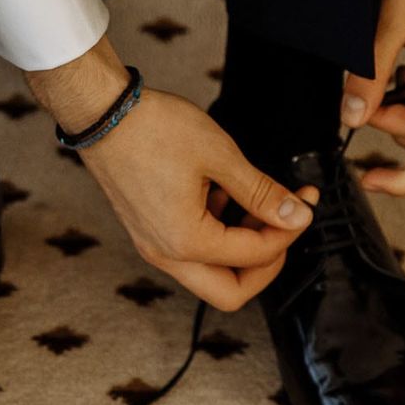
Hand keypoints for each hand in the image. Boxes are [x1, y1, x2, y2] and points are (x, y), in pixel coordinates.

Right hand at [27, 35, 319, 310]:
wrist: (101, 112)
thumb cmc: (152, 129)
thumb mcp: (220, 156)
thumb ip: (262, 193)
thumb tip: (295, 215)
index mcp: (186, 241)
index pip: (254, 256)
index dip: (288, 231)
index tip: (304, 205)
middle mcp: (166, 254)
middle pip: (230, 292)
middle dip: (266, 264)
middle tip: (283, 228)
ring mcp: (153, 245)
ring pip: (210, 274)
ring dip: (240, 249)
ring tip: (255, 203)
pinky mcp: (148, 230)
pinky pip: (191, 252)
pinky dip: (217, 234)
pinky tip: (224, 194)